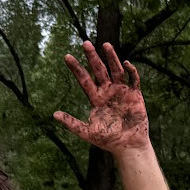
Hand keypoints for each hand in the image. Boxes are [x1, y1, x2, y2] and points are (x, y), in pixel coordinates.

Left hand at [55, 41, 149, 156]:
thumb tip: (54, 115)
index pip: (84, 79)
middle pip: (99, 70)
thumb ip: (72, 123)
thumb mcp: (88, 132)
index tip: (67, 57)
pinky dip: (131, 71)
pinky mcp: (135, 95)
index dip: (76, 68)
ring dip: (111, 57)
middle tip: (85, 43)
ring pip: (116, 70)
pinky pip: (133, 79)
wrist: (129, 147)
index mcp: (95, 98)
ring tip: (105, 45)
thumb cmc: (108, 141)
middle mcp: (107, 91)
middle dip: (92, 57)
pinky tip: (125, 63)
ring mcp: (121, 91)